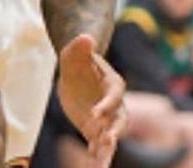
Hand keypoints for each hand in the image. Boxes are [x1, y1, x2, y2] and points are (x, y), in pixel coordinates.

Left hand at [57, 35, 126, 167]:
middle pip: (120, 120)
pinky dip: (97, 156)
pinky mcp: (96, 130)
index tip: (94, 114)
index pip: (114, 96)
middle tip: (107, 140)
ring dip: (107, 150)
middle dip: (114, 131)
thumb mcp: (73, 53)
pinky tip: (93, 166)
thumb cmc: (76, 61)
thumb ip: (80, 47)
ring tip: (100, 165)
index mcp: (113, 84)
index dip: (106, 105)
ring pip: (111, 137)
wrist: (74, 76)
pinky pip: (99, 145)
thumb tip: (86, 37)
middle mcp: (115, 104)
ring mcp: (107, 119)